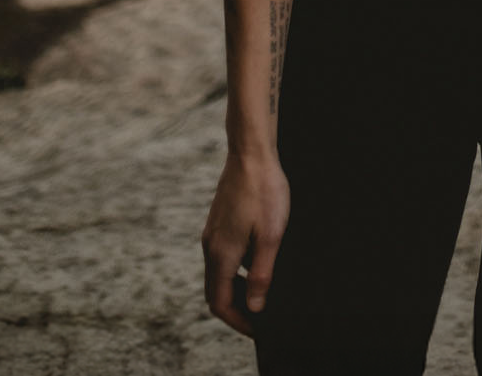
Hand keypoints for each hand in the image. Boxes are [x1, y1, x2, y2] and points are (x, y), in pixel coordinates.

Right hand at [202, 147, 290, 333]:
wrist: (250, 152)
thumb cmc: (264, 191)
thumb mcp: (271, 236)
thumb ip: (261, 275)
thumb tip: (254, 307)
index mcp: (221, 255)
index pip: (220, 304)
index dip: (238, 322)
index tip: (257, 329)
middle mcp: (210, 246)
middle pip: (214, 292)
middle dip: (235, 309)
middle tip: (259, 315)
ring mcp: (212, 233)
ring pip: (217, 273)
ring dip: (234, 288)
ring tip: (261, 291)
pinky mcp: (218, 221)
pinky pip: (221, 256)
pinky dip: (234, 269)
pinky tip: (257, 260)